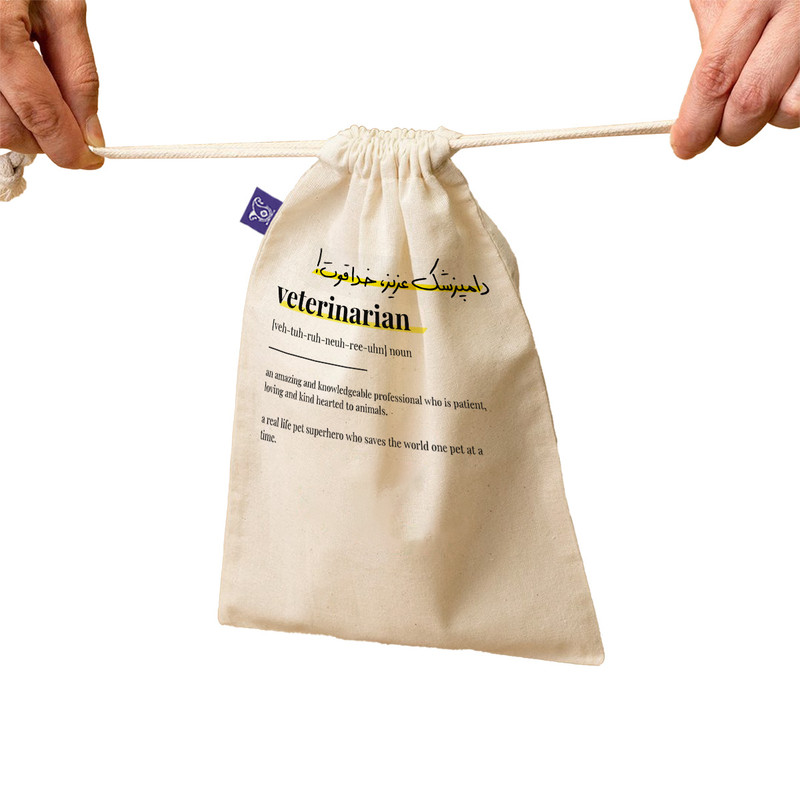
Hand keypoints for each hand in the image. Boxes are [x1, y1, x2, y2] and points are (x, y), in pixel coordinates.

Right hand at [0, 0, 102, 168]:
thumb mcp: (61, 6)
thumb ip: (79, 73)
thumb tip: (91, 131)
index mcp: (0, 33)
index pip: (40, 113)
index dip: (69, 148)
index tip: (92, 159)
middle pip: (9, 128)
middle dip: (46, 140)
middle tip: (69, 125)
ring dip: (22, 127)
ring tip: (37, 93)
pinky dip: (4, 109)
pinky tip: (15, 88)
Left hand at [671, 0, 799, 157]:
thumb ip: (714, 41)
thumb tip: (697, 107)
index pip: (716, 76)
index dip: (695, 121)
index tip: (685, 145)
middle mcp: (798, 11)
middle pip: (752, 102)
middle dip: (729, 129)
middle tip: (721, 127)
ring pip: (792, 111)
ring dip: (771, 115)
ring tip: (765, 84)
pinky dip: (794, 100)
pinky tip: (787, 79)